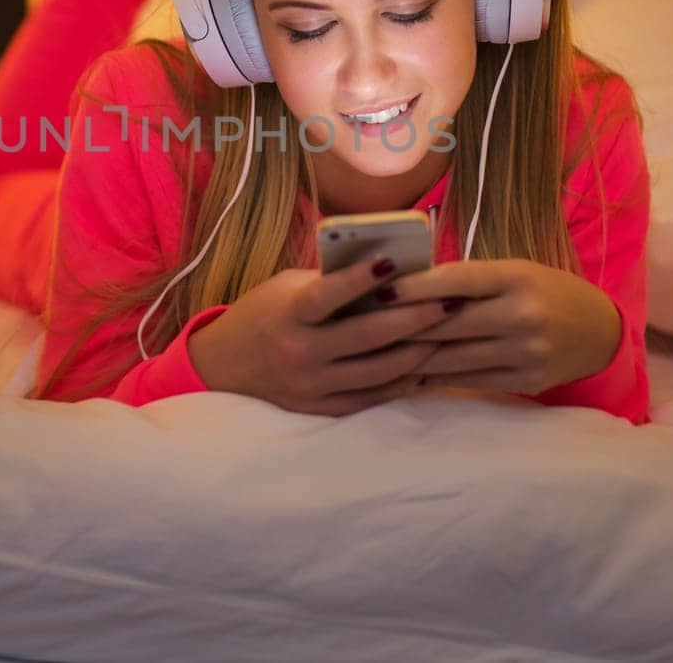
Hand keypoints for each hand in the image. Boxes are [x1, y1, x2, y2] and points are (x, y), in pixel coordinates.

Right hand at [186, 257, 456, 416]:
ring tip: (447, 331)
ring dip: (418, 351)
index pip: (327, 297)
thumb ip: (329, 283)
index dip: (359, 280)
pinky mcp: (320, 409)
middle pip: (366, 338)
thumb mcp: (287, 289)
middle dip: (414, 318)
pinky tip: (425, 365)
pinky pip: (371, 397)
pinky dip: (401, 382)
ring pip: (378, 372)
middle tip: (450, 302)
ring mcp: (311, 387)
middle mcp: (300, 354)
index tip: (392, 262)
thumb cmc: (263, 314)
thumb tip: (387, 270)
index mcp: (288, 316)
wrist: (222, 367)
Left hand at [383, 260, 622, 395]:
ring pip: (452, 358)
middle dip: (401, 326)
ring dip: (410, 356)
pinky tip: (407, 374)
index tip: (374, 291)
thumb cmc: (544, 291)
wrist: (598, 331)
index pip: (454, 280)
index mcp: (516, 277)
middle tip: (360, 326)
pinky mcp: (525, 381)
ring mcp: (525, 352)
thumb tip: (403, 286)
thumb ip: (468, 280)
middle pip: (447, 324)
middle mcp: (522, 315)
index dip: (412, 287)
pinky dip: (434, 377)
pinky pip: (468, 380)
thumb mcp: (513, 272)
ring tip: (374, 353)